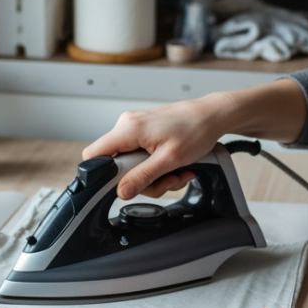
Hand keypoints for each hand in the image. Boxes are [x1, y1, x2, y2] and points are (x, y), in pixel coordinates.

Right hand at [83, 96, 227, 198]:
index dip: (101, 174)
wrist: (213, 116)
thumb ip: (143, 176)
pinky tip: (175, 166)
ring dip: (155, 176)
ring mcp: (136, 129)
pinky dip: (157, 167)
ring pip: (132, 165)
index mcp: (128, 129)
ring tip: (177, 172)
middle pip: (116, 166)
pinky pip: (142, 157)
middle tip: (166, 179)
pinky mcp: (145, 133)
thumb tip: (122, 191)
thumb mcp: (170, 159)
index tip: (122, 185)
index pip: (94, 154)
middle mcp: (127, 126)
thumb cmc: (197, 129)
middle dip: (142, 180)